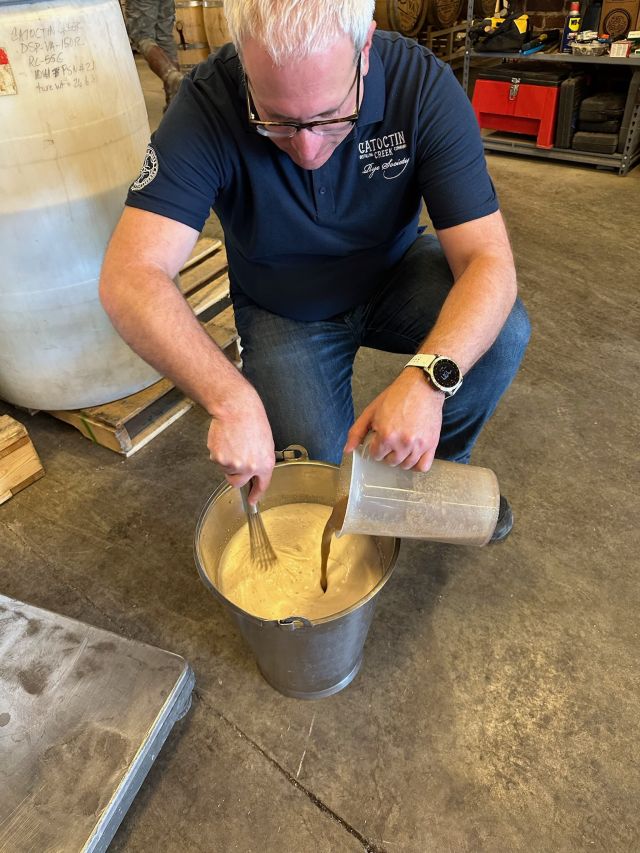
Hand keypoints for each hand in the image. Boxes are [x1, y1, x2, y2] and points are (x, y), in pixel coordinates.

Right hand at [207, 387, 274, 502]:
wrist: (236, 408)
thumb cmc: (251, 419)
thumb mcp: (264, 441)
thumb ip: (259, 459)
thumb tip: (254, 468)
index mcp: (265, 463)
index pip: (261, 485)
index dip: (255, 494)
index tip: (252, 501)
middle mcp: (250, 467)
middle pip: (237, 482)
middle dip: (234, 474)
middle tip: (234, 458)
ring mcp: (233, 464)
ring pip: (225, 469)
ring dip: (226, 459)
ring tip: (232, 441)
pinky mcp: (219, 458)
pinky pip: (216, 459)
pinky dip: (218, 451)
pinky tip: (224, 439)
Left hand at [344, 369, 443, 470]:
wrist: (422, 386)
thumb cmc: (396, 396)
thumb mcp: (371, 411)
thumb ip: (357, 432)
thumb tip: (347, 450)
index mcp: (386, 436)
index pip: (376, 455)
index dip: (376, 447)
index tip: (380, 439)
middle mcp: (403, 444)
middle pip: (391, 462)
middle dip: (388, 453)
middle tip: (390, 442)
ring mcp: (419, 446)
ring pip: (406, 465)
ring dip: (401, 459)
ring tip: (401, 447)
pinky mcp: (432, 444)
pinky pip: (423, 466)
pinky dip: (417, 465)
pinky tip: (412, 456)